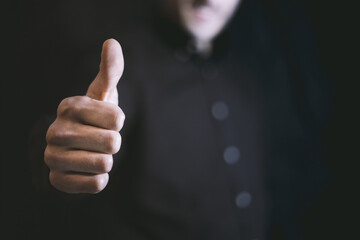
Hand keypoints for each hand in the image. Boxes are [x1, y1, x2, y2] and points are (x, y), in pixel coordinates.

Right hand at [44, 39, 124, 193]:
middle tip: (99, 139)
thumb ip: (110, 70)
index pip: (118, 119)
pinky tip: (87, 170)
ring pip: (105, 164)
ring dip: (106, 160)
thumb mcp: (104, 94)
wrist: (77, 148)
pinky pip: (96, 185)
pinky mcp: (58, 180)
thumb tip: (112, 42)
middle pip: (113, 143)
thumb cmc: (95, 118)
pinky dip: (99, 179)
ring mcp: (53, 157)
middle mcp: (56, 131)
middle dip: (113, 142)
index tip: (104, 120)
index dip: (117, 122)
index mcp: (69, 106)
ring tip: (93, 153)